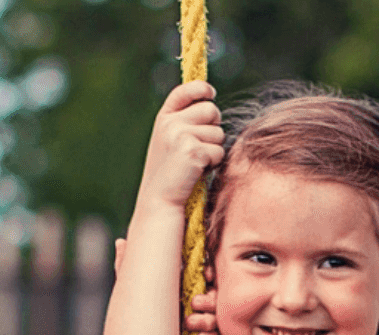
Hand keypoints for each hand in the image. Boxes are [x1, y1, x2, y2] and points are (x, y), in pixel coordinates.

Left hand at [114, 238, 220, 334]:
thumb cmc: (132, 316)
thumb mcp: (131, 288)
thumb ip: (127, 267)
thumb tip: (120, 242)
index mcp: (179, 284)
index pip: (203, 273)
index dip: (208, 273)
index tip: (206, 276)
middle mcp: (192, 300)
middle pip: (214, 293)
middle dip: (209, 299)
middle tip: (193, 303)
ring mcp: (198, 319)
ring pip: (216, 314)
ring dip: (208, 319)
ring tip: (189, 323)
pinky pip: (215, 334)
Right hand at [135, 81, 223, 215]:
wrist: (159, 201)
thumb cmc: (171, 173)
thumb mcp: (171, 140)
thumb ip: (185, 121)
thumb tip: (211, 101)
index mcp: (164, 118)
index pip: (186, 90)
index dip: (202, 89)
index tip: (210, 93)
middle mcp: (170, 123)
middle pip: (211, 110)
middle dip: (213, 127)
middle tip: (199, 146)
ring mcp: (180, 135)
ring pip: (218, 132)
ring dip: (213, 148)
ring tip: (194, 162)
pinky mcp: (192, 150)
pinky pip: (219, 151)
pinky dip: (213, 163)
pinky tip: (197, 171)